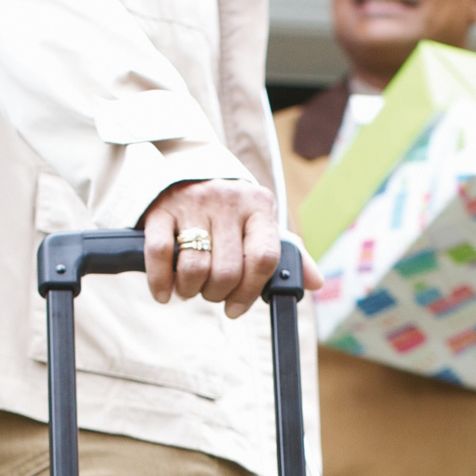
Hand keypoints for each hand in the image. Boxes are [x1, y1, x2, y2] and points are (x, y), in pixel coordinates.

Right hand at [141, 178, 280, 316]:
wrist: (188, 167)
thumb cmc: (231, 209)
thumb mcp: (261, 222)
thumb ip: (289, 253)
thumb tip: (316, 282)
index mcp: (259, 205)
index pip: (263, 258)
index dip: (250, 292)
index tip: (236, 308)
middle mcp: (228, 200)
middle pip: (227, 271)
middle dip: (217, 294)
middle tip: (211, 293)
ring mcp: (193, 202)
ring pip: (195, 267)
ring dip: (190, 291)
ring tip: (189, 289)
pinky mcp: (161, 208)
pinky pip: (160, 254)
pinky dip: (161, 283)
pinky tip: (163, 293)